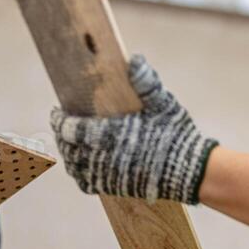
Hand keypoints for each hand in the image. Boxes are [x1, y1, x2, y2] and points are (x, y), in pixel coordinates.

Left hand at [50, 54, 217, 204]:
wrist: (192, 171)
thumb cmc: (177, 135)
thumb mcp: (163, 104)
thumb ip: (146, 82)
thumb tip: (134, 60)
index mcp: (112, 134)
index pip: (73, 129)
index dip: (60, 120)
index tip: (57, 112)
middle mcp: (106, 157)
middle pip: (70, 148)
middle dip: (61, 136)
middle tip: (60, 126)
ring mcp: (109, 175)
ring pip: (76, 167)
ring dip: (69, 154)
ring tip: (69, 144)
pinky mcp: (116, 188)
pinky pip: (87, 183)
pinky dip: (80, 174)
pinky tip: (81, 165)